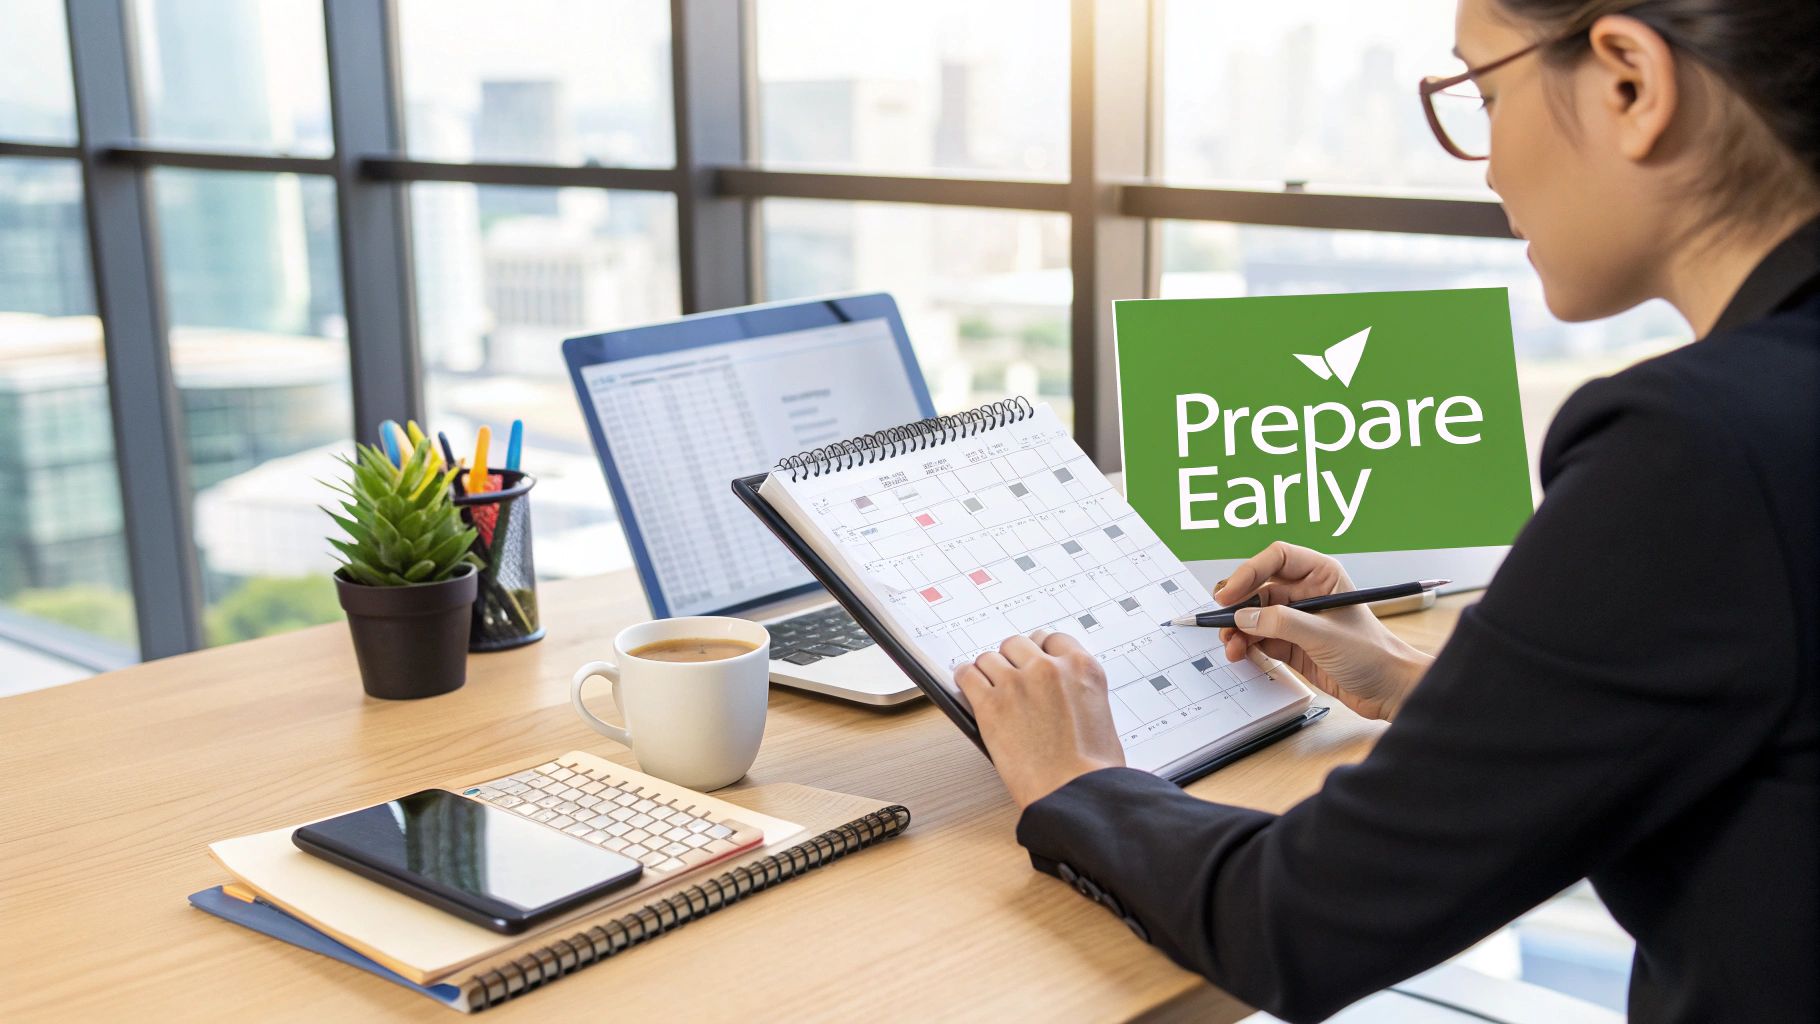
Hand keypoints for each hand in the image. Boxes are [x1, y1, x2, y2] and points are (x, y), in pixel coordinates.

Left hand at [955, 631, 1125, 808]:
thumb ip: (1078, 691)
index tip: (1031, 661)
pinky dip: (965, 679)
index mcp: (1082, 668)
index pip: (1052, 640)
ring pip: (990, 657)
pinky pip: (967, 675)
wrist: (1075, 793)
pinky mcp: (990, 704)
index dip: (1039, 652)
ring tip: (988, 687)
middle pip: (1017, 644)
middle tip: (1010, 678)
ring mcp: (1017, 683)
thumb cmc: (1093, 768)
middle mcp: (1049, 668)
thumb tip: (1058, 692)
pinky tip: (968, 687)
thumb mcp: (1100, 714)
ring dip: (988, 672)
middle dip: (1013, 661)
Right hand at [1214, 542, 1431, 720]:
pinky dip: (1245, 645)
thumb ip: (1281, 623)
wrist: (1390, 691)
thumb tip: (1244, 618)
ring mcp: (1298, 619)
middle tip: (1221, 621)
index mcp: (1322, 575)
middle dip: (1238, 605)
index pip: (1277, 558)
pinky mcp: (1293, 644)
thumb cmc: (1374, 655)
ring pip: (1255, 616)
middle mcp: (1307, 593)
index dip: (1249, 571)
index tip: (1229, 593)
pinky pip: (1259, 638)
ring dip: (1238, 630)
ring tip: (1230, 646)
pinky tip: (1239, 653)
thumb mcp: (1324, 636)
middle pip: (1259, 588)